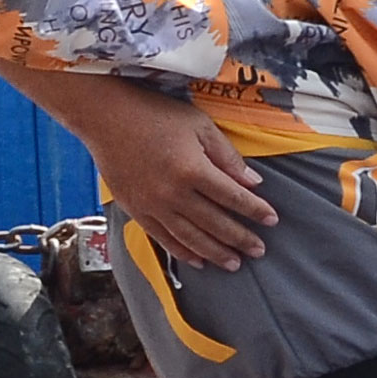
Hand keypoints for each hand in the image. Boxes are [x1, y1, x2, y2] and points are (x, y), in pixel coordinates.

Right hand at [58, 76, 274, 265]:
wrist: (105, 116)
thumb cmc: (154, 114)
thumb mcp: (198, 125)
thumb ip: (226, 155)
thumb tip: (252, 182)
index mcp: (192, 169)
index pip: (233, 197)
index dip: (255, 210)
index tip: (272, 220)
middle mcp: (173, 194)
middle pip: (215, 223)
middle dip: (240, 238)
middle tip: (259, 250)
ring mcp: (152, 205)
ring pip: (190, 238)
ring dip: (215, 253)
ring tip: (234, 263)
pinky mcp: (136, 210)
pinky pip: (163, 238)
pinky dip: (182, 252)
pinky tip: (198, 261)